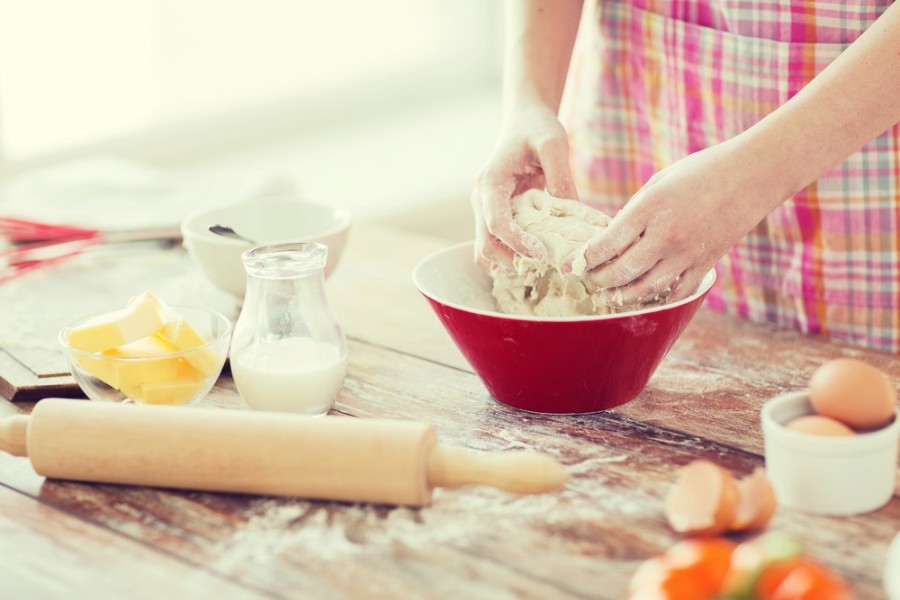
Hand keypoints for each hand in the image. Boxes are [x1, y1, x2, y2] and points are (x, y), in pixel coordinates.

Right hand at [471, 106, 577, 268]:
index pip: (496, 223)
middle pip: (485, 246)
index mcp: (490, 182)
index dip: (517, 243)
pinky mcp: (494, 216)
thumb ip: (560, 175)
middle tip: (546, 264)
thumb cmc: (537, 128)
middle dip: (512, 260)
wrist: (523, 120)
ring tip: (543, 261)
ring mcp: (484, 210)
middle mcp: (481, 200)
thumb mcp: (554, 143)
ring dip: (510, 262)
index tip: (542, 254)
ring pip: (486, 251)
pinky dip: (512, 256)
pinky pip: (496, 245)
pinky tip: (538, 253)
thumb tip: (571, 211)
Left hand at [580, 140, 781, 301]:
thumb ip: (634, 212)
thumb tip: (611, 239)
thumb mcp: (658, 182)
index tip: (570, 264)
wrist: (753, 174)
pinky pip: (676, 293)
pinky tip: (643, 298)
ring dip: (621, 296)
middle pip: (621, 271)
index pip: (606, 243)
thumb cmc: (701, 171)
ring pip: (645, 289)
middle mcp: (666, 234)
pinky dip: (657, 299)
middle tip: (588, 279)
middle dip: (598, 280)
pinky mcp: (706, 264)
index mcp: (649, 207)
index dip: (584, 258)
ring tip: (608, 295)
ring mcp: (687, 253)